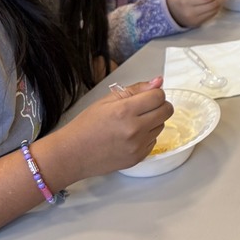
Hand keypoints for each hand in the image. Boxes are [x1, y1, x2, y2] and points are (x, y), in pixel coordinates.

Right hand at [56, 77, 173, 177]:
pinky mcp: (139, 158)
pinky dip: (147, 136)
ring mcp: (138, 146)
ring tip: (133, 123)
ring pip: (161, 126)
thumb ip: (136, 90)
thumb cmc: (86, 125)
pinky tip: (130, 136)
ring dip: (153, 121)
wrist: (72, 154)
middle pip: (166, 111)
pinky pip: (154, 141)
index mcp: (125, 111)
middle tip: (144, 108)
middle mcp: (134, 129)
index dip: (155, 93)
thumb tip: (158, 81)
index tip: (148, 96)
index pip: (159, 96)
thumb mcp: (107, 100)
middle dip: (159, 106)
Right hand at [165, 0, 227, 28]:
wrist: (165, 11)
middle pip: (213, 4)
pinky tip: (218, 0)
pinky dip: (217, 7)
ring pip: (214, 10)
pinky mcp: (197, 24)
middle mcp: (190, 13)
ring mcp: (195, 20)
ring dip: (221, 1)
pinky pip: (211, 15)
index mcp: (185, 1)